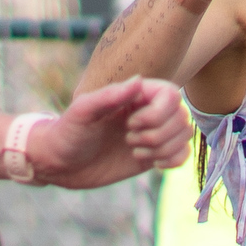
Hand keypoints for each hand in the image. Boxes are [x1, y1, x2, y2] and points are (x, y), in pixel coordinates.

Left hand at [27, 75, 193, 184]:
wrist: (60, 164)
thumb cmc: (67, 132)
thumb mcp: (82, 112)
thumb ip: (109, 96)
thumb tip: (138, 81)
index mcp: (134, 95)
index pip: (171, 95)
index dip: (158, 113)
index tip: (130, 124)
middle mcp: (148, 111)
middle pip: (181, 117)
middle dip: (158, 135)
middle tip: (128, 140)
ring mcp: (152, 133)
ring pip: (185, 135)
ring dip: (163, 148)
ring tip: (134, 150)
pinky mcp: (153, 155)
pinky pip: (182, 155)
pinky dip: (172, 160)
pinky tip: (150, 163)